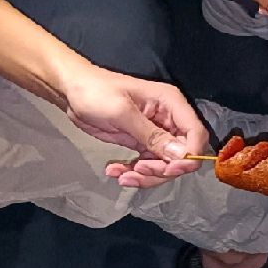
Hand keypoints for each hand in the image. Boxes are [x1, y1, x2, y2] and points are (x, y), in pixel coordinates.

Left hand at [60, 62, 206, 187]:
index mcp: (171, 105)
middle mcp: (170, 120)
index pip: (196, 135)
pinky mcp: (143, 143)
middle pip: (182, 155)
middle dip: (162, 169)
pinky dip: (134, 173)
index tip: (169, 168)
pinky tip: (115, 171)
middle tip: (138, 171)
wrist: (71, 91)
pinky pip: (149, 165)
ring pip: (165, 165)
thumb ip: (152, 135)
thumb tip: (181, 156)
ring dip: (146, 176)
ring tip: (121, 176)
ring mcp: (157, 134)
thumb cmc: (96, 93)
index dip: (189, 156)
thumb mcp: (122, 112)